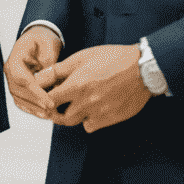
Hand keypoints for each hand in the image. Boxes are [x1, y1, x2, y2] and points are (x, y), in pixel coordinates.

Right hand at [4, 25, 62, 119]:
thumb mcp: (49, 45)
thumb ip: (50, 64)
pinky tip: (43, 114)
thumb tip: (52, 84)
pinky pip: (21, 100)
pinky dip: (31, 108)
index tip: (50, 103)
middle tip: (53, 111)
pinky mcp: (17, 85)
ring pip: (19, 98)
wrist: (38, 38)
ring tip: (50, 115)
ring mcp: (12, 78)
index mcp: (15, 57)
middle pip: (18, 90)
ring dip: (34, 108)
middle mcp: (10, 69)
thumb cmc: (43, 40)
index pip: (22, 78)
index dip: (35, 92)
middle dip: (36, 102)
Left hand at [36, 44, 151, 132]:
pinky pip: (91, 126)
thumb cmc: (113, 59)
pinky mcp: (111, 119)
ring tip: (74, 104)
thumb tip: (41, 77)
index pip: (50, 100)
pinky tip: (91, 108)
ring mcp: (100, 113)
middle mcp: (87, 102)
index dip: (44, 98)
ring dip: (72, 115)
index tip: (45, 95)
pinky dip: (88, 120)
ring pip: (76, 122)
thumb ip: (60, 70)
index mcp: (77, 85)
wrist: (142, 69)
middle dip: (55, 112)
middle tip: (55, 105)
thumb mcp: (82, 58)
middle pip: (61, 117)